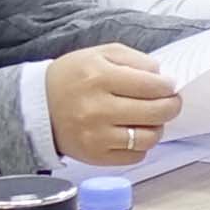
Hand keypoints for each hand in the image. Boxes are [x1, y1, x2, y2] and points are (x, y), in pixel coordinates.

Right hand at [42, 44, 180, 167]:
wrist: (38, 106)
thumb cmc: (73, 76)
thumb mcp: (100, 54)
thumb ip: (135, 59)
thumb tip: (162, 76)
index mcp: (100, 77)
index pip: (152, 86)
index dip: (168, 86)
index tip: (169, 85)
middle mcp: (98, 108)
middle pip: (156, 113)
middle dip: (171, 106)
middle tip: (170, 102)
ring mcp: (96, 136)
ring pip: (148, 138)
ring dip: (157, 127)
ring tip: (151, 119)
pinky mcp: (95, 156)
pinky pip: (134, 156)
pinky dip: (141, 146)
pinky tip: (133, 133)